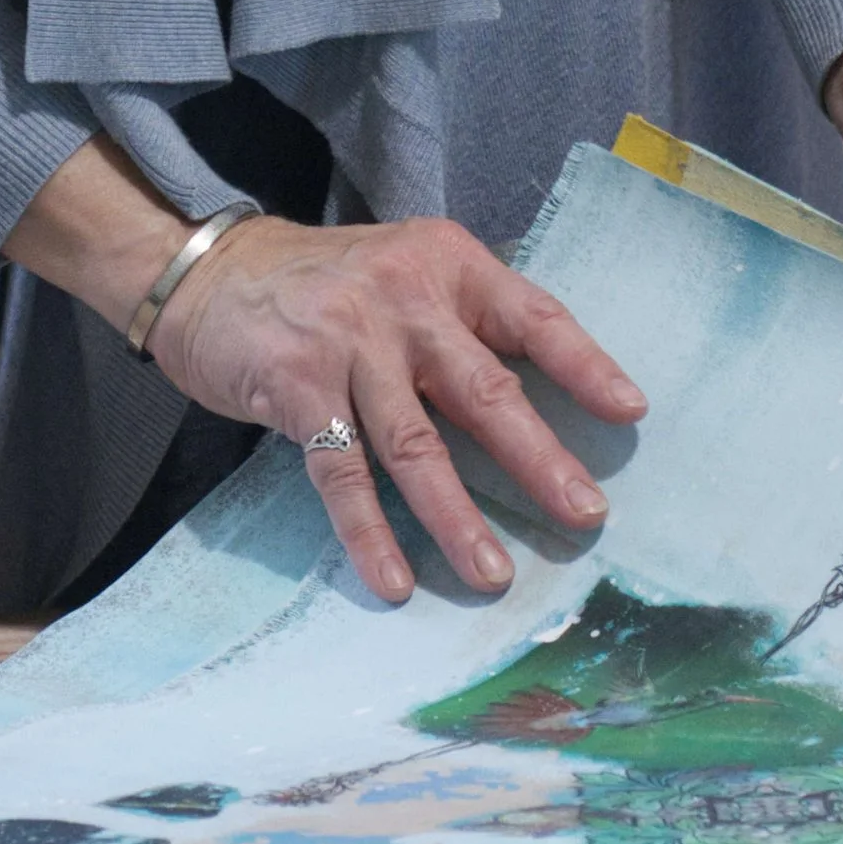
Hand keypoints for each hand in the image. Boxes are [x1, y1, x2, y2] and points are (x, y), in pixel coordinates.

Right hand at [157, 213, 646, 605]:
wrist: (211, 270)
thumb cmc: (325, 284)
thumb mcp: (403, 272)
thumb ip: (460, 322)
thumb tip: (536, 403)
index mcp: (445, 264)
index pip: (532, 314)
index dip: (583, 364)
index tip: (631, 412)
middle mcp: (404, 297)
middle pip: (484, 389)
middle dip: (539, 459)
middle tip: (584, 515)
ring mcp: (348, 341)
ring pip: (418, 444)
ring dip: (459, 518)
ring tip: (493, 575)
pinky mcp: (297, 386)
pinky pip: (343, 473)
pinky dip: (370, 532)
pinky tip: (394, 579)